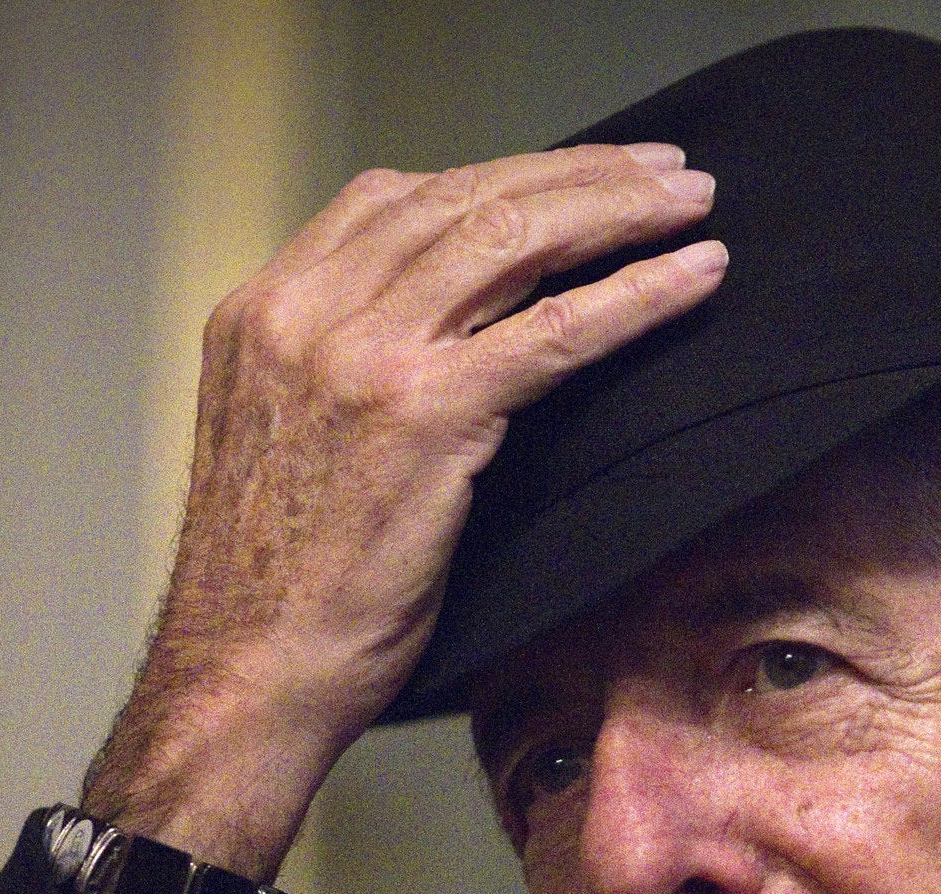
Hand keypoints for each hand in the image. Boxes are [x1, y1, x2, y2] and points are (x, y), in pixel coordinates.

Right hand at [75, 143, 722, 893]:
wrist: (247, 673)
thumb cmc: (280, 587)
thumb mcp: (291, 441)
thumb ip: (347, 366)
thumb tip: (458, 330)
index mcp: (265, 309)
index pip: (394, 196)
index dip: (500, 175)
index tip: (573, 176)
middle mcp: (305, 310)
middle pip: (464, 199)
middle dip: (577, 175)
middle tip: (661, 173)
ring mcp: (361, 354)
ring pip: (512, 240)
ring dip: (616, 212)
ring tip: (688, 206)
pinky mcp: (423, 413)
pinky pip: (553, 331)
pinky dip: (634, 295)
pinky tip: (692, 277)